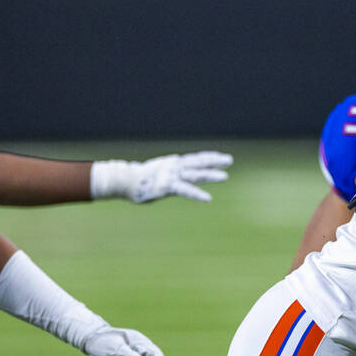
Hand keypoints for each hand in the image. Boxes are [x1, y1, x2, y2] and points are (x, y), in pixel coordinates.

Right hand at [92, 152, 232, 202]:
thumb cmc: (139, 181)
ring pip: (195, 175)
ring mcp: (172, 175)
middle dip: (214, 161)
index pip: (194, 159)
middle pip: (198, 163)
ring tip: (225, 176)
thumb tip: (167, 182)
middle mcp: (175, 167)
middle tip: (229, 160)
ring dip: (210, 175)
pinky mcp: (168, 186)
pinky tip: (207, 199)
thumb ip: (166, 180)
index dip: (208, 157)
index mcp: (173, 164)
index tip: (219, 156)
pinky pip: (185, 190)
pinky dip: (197, 194)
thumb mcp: (157, 177)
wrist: (126, 181)